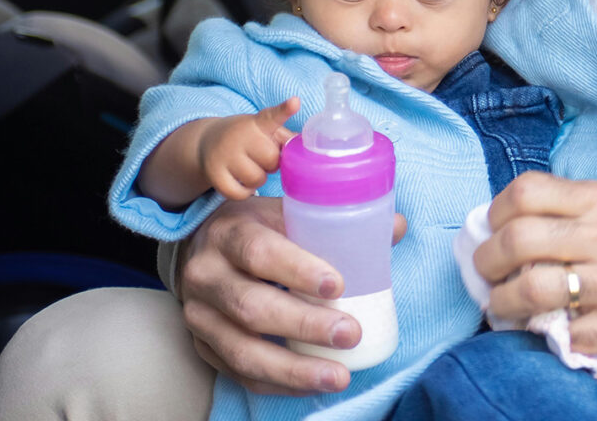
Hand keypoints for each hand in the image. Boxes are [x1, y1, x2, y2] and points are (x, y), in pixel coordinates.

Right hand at [177, 196, 409, 394]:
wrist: (202, 246)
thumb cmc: (258, 227)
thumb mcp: (287, 211)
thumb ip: (337, 220)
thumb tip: (397, 226)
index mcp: (229, 232)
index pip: (259, 252)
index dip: (298, 270)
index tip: (339, 286)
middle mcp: (206, 274)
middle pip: (251, 307)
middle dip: (305, 326)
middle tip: (351, 334)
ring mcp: (199, 315)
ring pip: (242, 350)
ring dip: (294, 369)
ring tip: (339, 377)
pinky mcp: (202, 346)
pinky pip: (239, 373)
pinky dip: (278, 383)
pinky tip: (313, 385)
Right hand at [196, 98, 299, 199]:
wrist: (205, 142)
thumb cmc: (245, 137)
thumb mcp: (263, 130)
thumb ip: (285, 137)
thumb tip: (308, 146)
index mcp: (256, 123)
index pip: (271, 116)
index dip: (285, 110)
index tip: (294, 103)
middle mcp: (239, 136)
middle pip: (271, 159)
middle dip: (270, 163)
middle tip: (260, 157)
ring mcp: (224, 155)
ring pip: (257, 179)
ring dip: (258, 179)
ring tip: (250, 168)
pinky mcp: (214, 174)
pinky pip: (240, 194)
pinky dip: (245, 192)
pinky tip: (241, 181)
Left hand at [473, 172, 596, 362]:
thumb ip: (581, 206)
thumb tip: (518, 215)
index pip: (526, 192)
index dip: (497, 211)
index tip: (494, 228)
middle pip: (516, 241)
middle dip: (487, 260)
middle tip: (487, 271)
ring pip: (528, 291)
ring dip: (501, 302)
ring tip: (502, 304)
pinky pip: (560, 334)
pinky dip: (543, 335)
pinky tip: (542, 329)